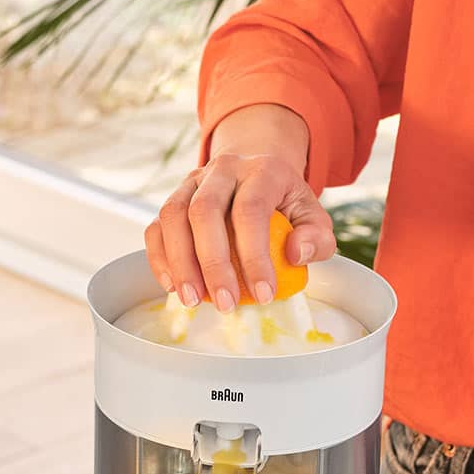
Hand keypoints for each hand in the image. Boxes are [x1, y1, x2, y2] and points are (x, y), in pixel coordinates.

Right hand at [145, 149, 334, 311]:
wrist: (256, 172)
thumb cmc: (285, 202)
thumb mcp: (313, 215)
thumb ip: (316, 237)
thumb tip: (294, 254)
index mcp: (261, 170)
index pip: (251, 210)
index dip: (255, 256)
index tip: (264, 295)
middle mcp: (223, 169)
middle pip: (205, 211)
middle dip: (213, 264)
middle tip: (225, 304)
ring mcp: (193, 181)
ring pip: (173, 215)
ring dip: (180, 263)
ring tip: (194, 300)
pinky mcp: (174, 197)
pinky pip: (156, 225)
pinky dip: (159, 257)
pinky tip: (172, 286)